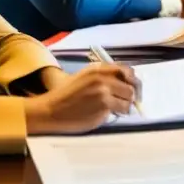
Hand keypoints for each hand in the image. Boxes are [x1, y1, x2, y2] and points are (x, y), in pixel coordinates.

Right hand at [24, 63, 139, 134]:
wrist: (51, 110)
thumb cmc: (65, 95)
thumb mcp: (84, 77)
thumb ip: (103, 77)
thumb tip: (126, 82)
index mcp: (97, 69)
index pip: (126, 70)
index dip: (132, 79)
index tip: (132, 86)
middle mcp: (102, 78)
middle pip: (131, 86)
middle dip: (130, 95)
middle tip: (126, 101)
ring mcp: (104, 93)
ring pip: (128, 100)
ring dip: (125, 106)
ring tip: (116, 109)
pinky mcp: (103, 107)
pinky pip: (120, 111)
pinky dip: (117, 113)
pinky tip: (105, 114)